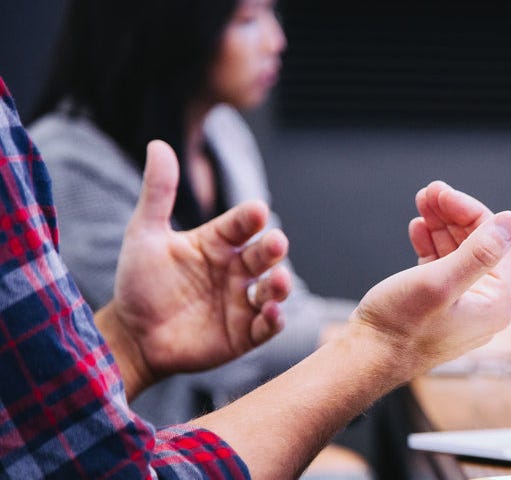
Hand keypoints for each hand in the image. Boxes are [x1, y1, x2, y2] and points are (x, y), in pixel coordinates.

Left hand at [95, 140, 291, 398]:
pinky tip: (272, 312)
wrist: (131, 336)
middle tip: (275, 243)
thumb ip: (158, 192)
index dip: (250, 217)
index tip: (256, 211)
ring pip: (273, 289)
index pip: (242, 224)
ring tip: (279, 281)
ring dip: (281, 284)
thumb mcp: (144, 234)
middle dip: (273, 248)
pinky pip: (267, 326)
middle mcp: (236, 269)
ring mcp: (242, 301)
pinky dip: (274, 320)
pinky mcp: (244, 334)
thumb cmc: (139, 283)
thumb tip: (158, 144)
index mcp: (218, 242)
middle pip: (264, 254)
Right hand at [347, 181, 510, 372]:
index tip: (442, 193)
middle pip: (478, 244)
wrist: (365, 359)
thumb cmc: (400, 327)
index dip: (470, 211)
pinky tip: (418, 228)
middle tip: (429, 191)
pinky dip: (431, 244)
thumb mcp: (440, 282)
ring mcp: (461, 305)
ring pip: (458, 252)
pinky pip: (442, 266)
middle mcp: (484, 305)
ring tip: (422, 202)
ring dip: (441, 225)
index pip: (496, 242)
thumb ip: (479, 252)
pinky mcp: (438, 305)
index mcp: (496, 303)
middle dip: (453, 215)